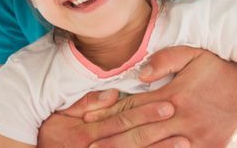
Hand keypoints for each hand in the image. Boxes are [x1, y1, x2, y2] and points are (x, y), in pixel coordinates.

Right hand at [36, 89, 175, 147]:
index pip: (122, 121)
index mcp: (87, 134)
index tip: (168, 104)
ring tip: (185, 144)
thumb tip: (112, 93)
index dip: (146, 113)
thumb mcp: (61, 116)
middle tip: (184, 125)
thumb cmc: (52, 137)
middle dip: (160, 134)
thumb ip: (86, 104)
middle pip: (133, 142)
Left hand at [82, 46, 236, 147]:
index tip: (88, 119)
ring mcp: (195, 138)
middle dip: (111, 141)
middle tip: (87, 147)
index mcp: (175, 95)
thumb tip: (141, 73)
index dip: (109, 113)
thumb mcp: (195, 53)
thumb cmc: (221, 67)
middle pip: (139, 133)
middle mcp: (182, 119)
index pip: (134, 106)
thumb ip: (166, 59)